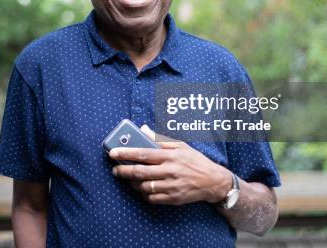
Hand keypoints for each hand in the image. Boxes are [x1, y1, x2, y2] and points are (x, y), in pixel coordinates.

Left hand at [109, 125, 231, 204]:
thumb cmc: (195, 161)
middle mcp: (170, 171)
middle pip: (140, 172)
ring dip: (133, 184)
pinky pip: (152, 198)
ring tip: (129, 179)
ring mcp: (171, 186)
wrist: (213, 181)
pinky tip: (143, 188)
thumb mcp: (181, 145)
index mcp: (170, 156)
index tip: (113, 153)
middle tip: (115, 170)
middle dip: (124, 171)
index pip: (143, 153)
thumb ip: (160, 138)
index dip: (126, 153)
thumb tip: (143, 129)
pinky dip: (144, 194)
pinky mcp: (173, 199)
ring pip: (144, 187)